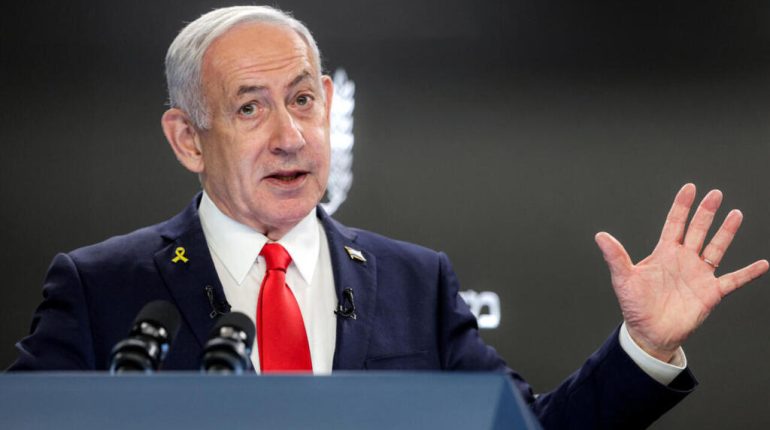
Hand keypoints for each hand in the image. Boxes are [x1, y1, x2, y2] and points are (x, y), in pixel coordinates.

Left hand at [595, 183, 767, 361]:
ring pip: (716, 248)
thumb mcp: (623, 279)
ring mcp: (699, 275)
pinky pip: (733, 280)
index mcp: (664, 253)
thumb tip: (600, 236)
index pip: (675, 223)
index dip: (682, 206)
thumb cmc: (635, 306)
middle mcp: (684, 260)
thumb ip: (615, 257)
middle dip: (706, 212)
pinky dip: (748, 273)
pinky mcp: (711, 293)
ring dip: (726, 232)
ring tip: (736, 214)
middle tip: (715, 193)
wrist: (649, 333)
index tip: (690, 188)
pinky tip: (762, 264)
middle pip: (698, 230)